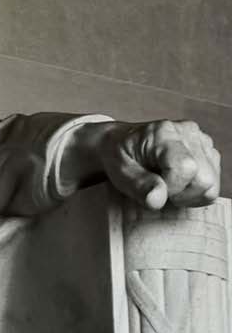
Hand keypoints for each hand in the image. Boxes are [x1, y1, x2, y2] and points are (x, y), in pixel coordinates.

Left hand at [73, 120, 220, 209]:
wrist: (119, 143)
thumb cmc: (119, 156)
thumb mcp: (118, 172)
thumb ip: (138, 185)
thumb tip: (158, 200)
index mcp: (163, 133)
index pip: (186, 168)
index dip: (172, 188)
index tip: (153, 189)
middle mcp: (188, 132)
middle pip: (204, 180)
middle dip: (181, 194)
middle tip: (159, 188)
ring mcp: (201, 141)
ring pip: (211, 185)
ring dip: (190, 194)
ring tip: (167, 185)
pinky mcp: (208, 151)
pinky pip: (213, 184)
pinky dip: (196, 191)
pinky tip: (178, 183)